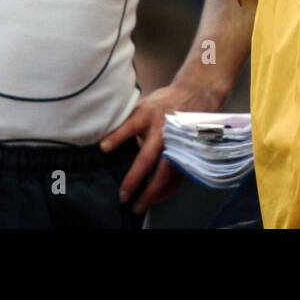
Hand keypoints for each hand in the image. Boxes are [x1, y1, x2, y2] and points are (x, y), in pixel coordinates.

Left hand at [101, 85, 196, 214]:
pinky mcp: (186, 151)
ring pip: (164, 172)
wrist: (195, 94)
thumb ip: (129, 121)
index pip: (130, 126)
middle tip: (123, 196)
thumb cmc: (163, 102)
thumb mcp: (143, 104)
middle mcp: (162, 129)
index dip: (117, 137)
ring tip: (139, 206)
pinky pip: (177, 175)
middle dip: (134, 178)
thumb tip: (105, 141)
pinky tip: (155, 197)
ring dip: (152, 192)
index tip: (104, 148)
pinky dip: (166, 189)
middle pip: (147, 158)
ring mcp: (176, 142)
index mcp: (148, 114)